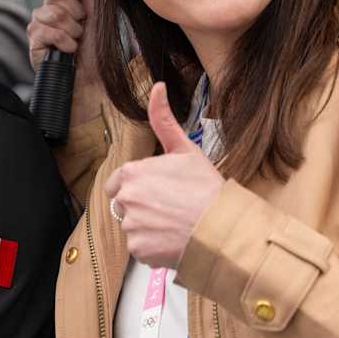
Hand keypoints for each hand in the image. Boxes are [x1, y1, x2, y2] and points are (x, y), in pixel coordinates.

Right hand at [27, 0, 102, 124]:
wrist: (96, 76)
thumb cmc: (99, 42)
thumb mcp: (99, 5)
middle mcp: (50, 2)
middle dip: (76, 11)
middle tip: (82, 26)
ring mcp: (39, 21)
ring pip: (52, 11)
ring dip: (72, 29)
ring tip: (77, 40)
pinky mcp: (33, 40)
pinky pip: (46, 31)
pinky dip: (64, 41)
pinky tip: (69, 50)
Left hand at [104, 83, 223, 268]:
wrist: (220, 226)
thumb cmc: (205, 188)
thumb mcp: (185, 149)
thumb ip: (163, 119)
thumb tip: (157, 86)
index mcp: (133, 173)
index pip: (118, 183)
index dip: (136, 186)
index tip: (156, 191)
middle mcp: (126, 199)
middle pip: (124, 205)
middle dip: (142, 207)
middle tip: (169, 207)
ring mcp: (131, 227)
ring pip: (133, 227)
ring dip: (148, 228)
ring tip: (174, 224)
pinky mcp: (139, 250)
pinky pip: (141, 248)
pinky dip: (154, 247)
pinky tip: (173, 239)